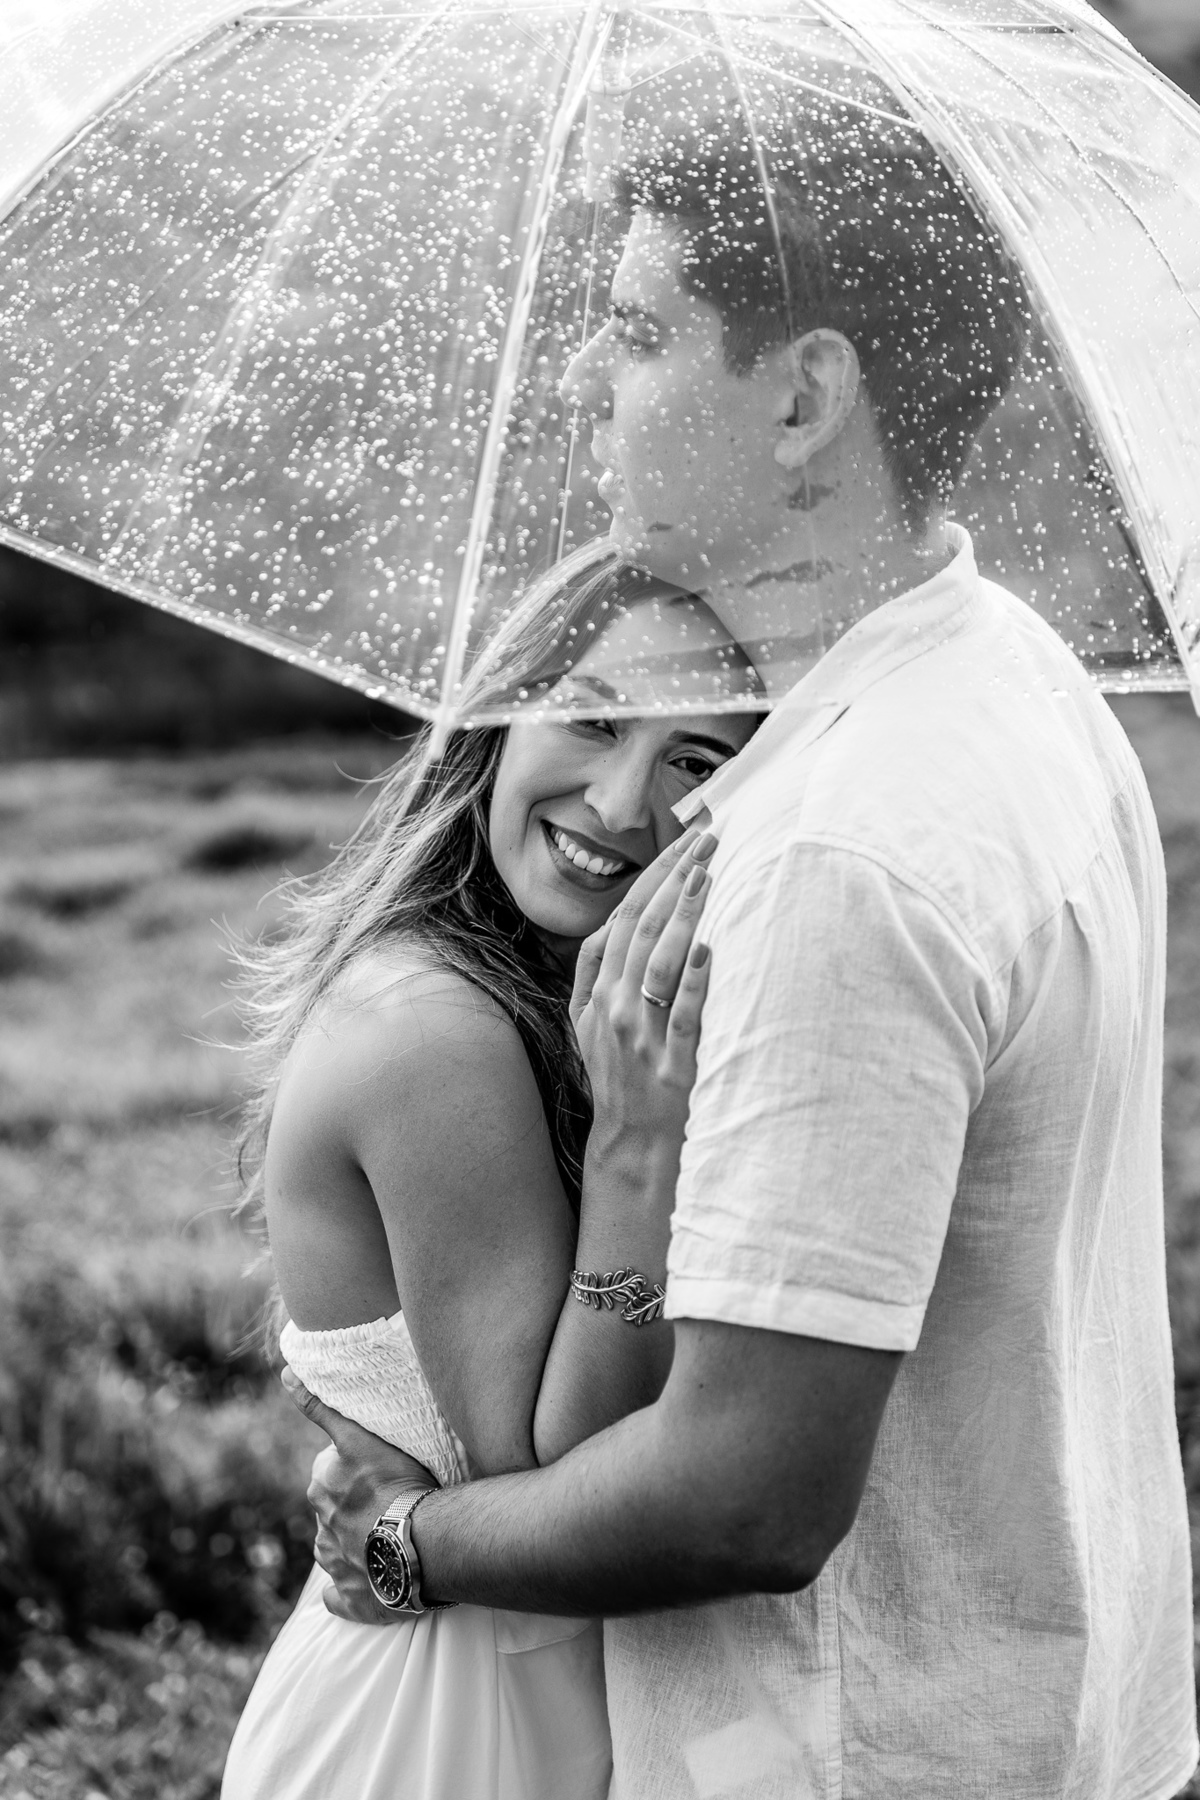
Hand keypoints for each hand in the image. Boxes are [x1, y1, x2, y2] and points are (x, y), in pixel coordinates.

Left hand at [282, 1367, 436, 1624]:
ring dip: (356, 1544)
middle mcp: (322, 1525)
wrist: (422, 1545)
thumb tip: (283, 1371)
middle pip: (334, 1510)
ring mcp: (334, 1563)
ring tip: (391, 1539)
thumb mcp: (360, 1437)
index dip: (355, 1471)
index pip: (330, 1472)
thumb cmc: (400, 1484)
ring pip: (336, 1549)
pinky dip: (351, 1590)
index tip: (378, 1474)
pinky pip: (340, 1595)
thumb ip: (320, 1407)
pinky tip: (370, 1584)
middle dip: (354, 1507)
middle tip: (391, 1502)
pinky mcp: (348, 1597)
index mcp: (323, 1488)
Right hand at [570, 828, 717, 1187]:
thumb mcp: (586, 1024)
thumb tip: (619, 920)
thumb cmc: (617, 1077)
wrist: (629, 1143)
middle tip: (708, 840)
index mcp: (595, 994)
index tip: (682, 844)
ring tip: (708, 873)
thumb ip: (596, 972)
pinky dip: (692, 982)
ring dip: (683, 914)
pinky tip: (706, 948)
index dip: (651, 878)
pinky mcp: (671, 1066)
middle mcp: (613, 1009)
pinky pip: (681, 1017)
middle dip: (674, 878)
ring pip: (659, 963)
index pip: (622, 920)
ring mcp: (640, 1037)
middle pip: (642, 929)